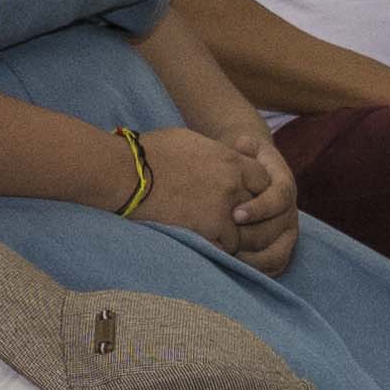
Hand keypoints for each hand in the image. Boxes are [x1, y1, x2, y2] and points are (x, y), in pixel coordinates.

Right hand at [131, 129, 296, 270]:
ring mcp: (222, 209)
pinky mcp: (207, 229)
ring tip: (218, 238)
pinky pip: (225, 247)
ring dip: (234, 236)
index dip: (255, 191)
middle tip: (236, 223)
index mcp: (230, 160)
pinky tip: (206, 246)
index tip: (244, 198)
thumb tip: (220, 159)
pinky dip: (218, 249)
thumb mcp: (191, 141)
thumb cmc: (150, 152)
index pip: (264, 180)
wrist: (125, 172)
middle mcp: (232, 185)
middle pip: (259, 208)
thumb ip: (215, 154)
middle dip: (248, 216)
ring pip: (245, 232)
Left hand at [210, 134, 303, 271]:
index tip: (235, 215)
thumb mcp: (246, 148)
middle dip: (249, 238)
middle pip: (277, 231)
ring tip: (226, 259)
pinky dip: (257, 272)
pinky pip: (275, 267)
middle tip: (223, 244)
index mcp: (284, 185)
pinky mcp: (282, 248)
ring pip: (278, 253)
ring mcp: (288, 232)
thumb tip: (241, 144)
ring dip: (252, 260)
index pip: (279, 198)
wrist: (253, 174)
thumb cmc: (243, 161)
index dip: (259, 208)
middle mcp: (290, 211)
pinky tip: (234, 270)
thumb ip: (245, 147)